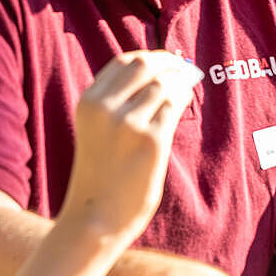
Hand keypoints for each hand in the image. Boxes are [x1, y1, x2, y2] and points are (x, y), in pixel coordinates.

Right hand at [63, 50, 198, 236]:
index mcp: (88, 103)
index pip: (123, 63)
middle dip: (169, 63)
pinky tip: (185, 101)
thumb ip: (116, 101)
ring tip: (186, 86)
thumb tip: (159, 71)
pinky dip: (183, 99)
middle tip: (184, 68)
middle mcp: (105, 108)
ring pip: (163, 84)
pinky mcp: (151, 141)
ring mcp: (128, 124)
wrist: (95, 218)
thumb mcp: (96, 129)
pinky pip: (174, 107)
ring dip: (179, 81)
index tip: (165, 61)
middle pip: (145, 66)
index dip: (150, 57)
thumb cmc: (101, 173)